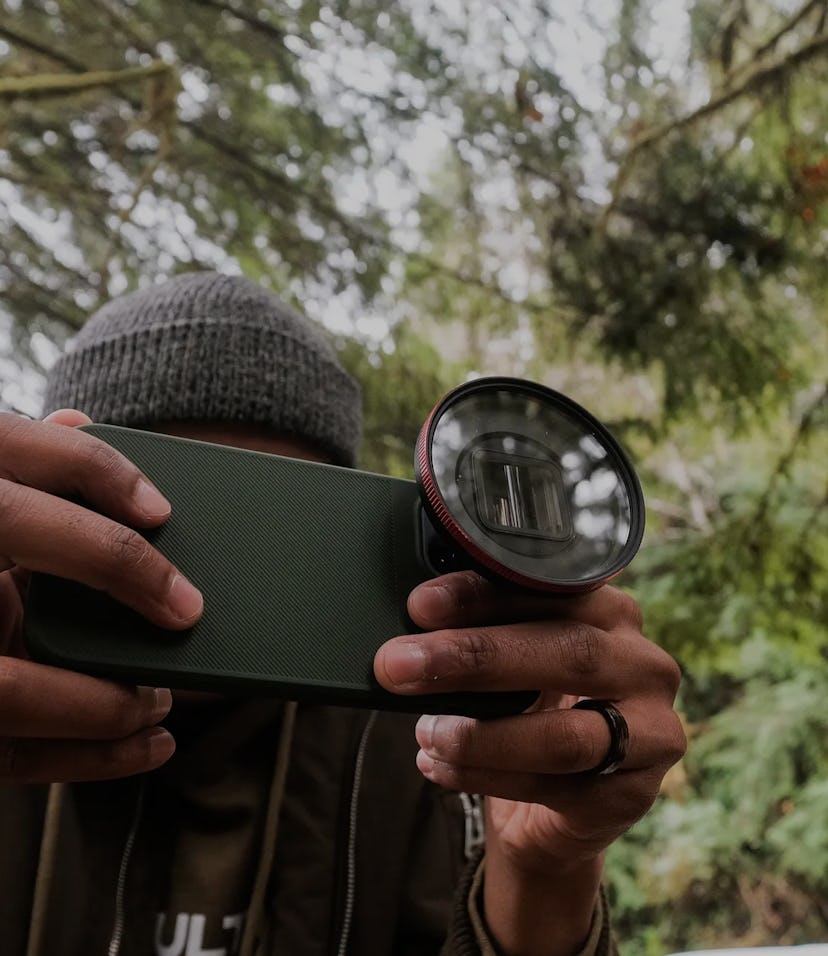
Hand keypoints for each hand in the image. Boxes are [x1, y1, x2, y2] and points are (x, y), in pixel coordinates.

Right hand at [0, 410, 203, 782]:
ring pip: (5, 684)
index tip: (163, 510)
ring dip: (101, 700)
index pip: (19, 447)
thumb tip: (79, 424)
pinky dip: (88, 757)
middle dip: (113, 561)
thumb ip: (29, 468)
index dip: (96, 469)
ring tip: (161, 700)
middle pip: (10, 527)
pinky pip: (10, 751)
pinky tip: (146, 746)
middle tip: (187, 608)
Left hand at [374, 571, 684, 954]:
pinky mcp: (634, 794)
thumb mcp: (518, 659)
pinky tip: (438, 766)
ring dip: (481, 735)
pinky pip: (553, 787)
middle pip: (569, 653)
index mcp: (613, 613)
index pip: (554, 592)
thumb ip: (486, 631)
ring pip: (565, 735)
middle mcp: (644, 665)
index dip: (484, 595)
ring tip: (425, 730)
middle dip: (477, 657)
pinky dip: (485, 776)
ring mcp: (650, 732)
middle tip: (401, 665)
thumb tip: (412, 622)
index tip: (421, 606)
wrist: (564, 807)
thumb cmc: (533, 709)